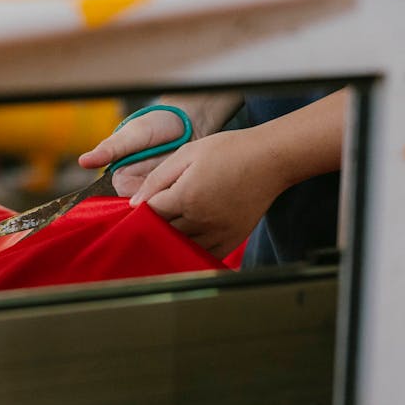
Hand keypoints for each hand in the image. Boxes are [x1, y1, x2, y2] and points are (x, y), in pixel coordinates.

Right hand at [77, 108, 188, 196]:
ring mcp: (157, 190)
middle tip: (169, 168)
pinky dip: (183, 192)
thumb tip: (83, 161)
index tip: (152, 176)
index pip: (125, 194)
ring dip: (171, 190)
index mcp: (121, 177)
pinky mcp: (175, 191)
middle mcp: (137, 187)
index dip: (139, 187)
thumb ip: (109, 149)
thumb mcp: (133, 134)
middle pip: (143, 203)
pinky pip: (176, 201)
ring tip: (179, 171)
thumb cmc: (156, 123)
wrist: (187, 120)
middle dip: (157, 189)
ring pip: (160, 204)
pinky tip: (187, 179)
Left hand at [128, 129, 286, 258]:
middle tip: (157, 212)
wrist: (269, 160)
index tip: (142, 203)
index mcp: (186, 196)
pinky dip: (192, 248)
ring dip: (172, 237)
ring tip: (173, 223)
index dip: (142, 208)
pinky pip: (204, 254)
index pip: (150, 213)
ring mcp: (218, 233)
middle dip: (155, 223)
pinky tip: (190, 236)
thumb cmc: (229, 151)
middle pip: (163, 231)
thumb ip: (157, 178)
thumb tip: (135, 202)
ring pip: (181, 246)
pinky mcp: (232, 240)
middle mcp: (200, 220)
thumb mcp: (187, 154)